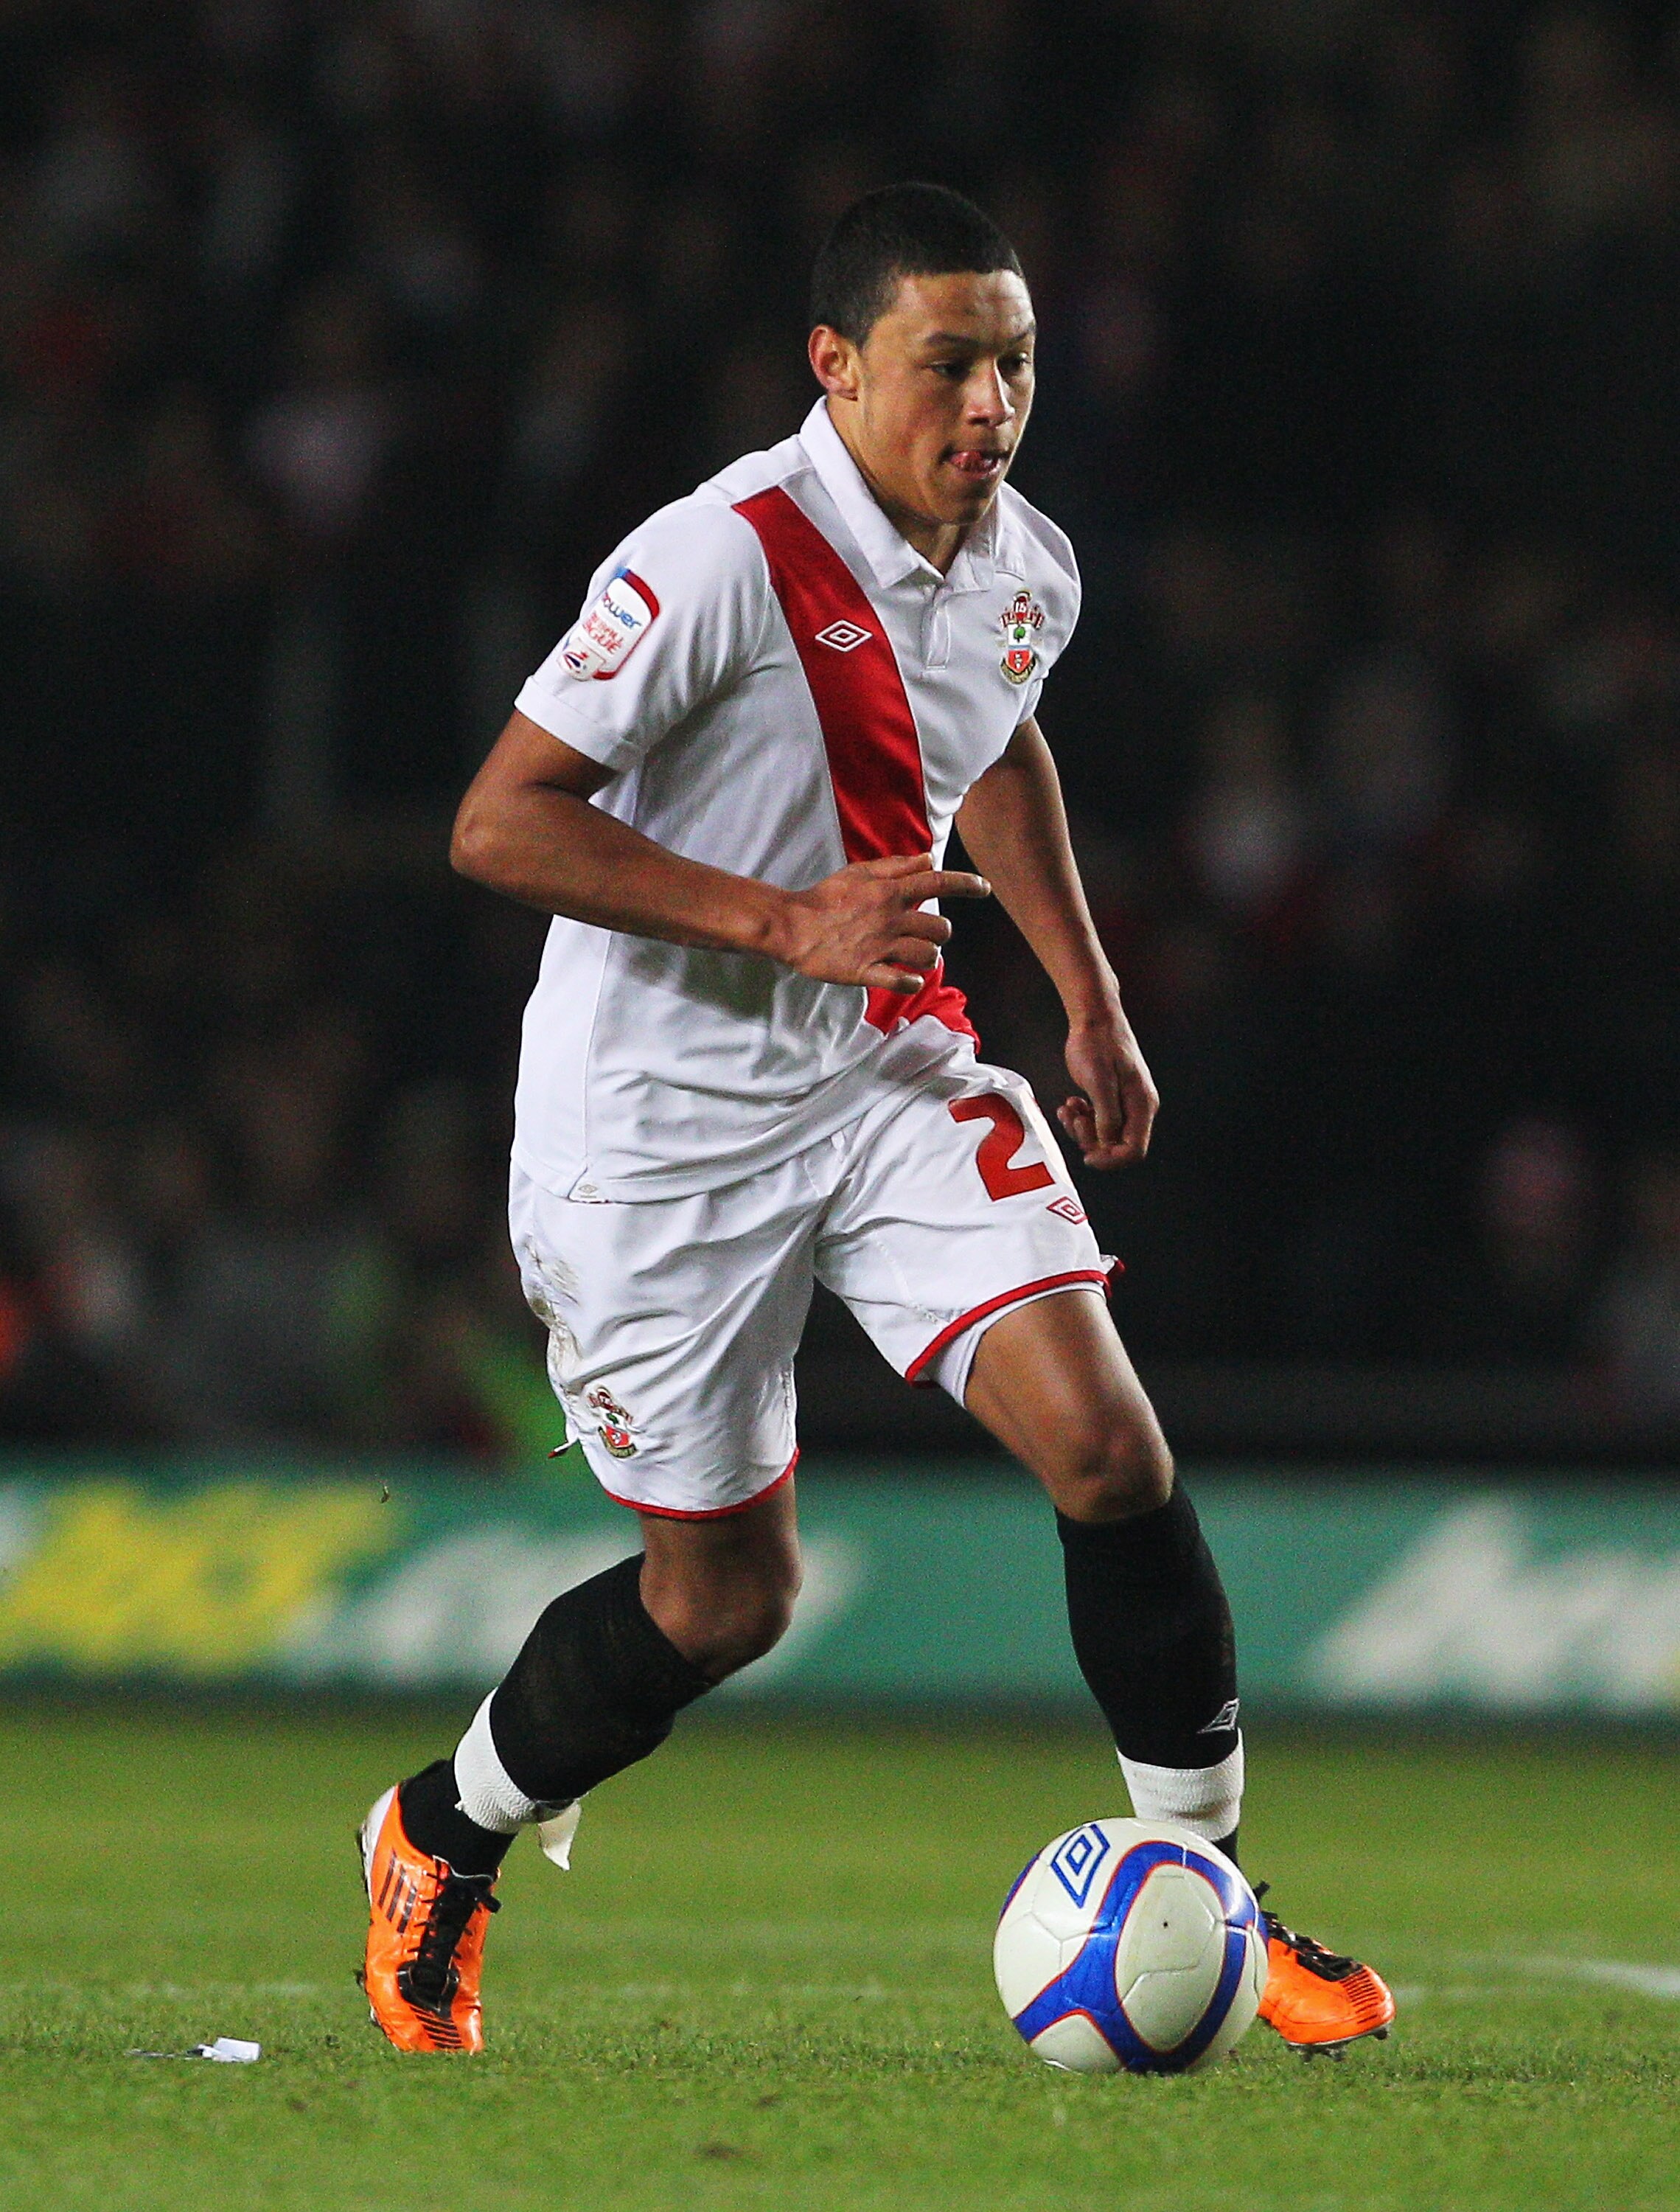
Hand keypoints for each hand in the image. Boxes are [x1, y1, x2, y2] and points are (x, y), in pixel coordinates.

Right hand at [775, 853, 989, 992]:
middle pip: (940, 928)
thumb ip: (896, 866)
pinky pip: (902, 982)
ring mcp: (880, 947)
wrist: (792, 926)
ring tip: (915, 958)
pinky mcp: (866, 971)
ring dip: (927, 958)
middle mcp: (891, 919)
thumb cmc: (825, 897)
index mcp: (890, 892)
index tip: (985, 888)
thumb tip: (928, 858)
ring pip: (927, 956)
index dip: (966, 884)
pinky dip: (911, 982)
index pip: (937, 883)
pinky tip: (909, 979)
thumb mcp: (860, 872)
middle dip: (940, 933)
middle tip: (926, 935)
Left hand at [1057, 1014, 1157, 1167]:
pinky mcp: (1111, 1097)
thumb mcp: (1099, 1082)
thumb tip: (1107, 1143)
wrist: (1094, 1018)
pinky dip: (1081, 1117)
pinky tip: (1072, 1102)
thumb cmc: (1098, 1044)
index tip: (1087, 1156)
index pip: (1134, 1150)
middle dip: (1091, 1139)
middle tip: (1074, 1120)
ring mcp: (1125, 1102)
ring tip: (1069, 1107)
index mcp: (1142, 1105)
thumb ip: (1106, 1116)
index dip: (1110, 1159)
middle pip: (1117, 1145)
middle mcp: (1138, 1107)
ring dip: (1081, 1127)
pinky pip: (1097, 1120)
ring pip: (1104, 1134)